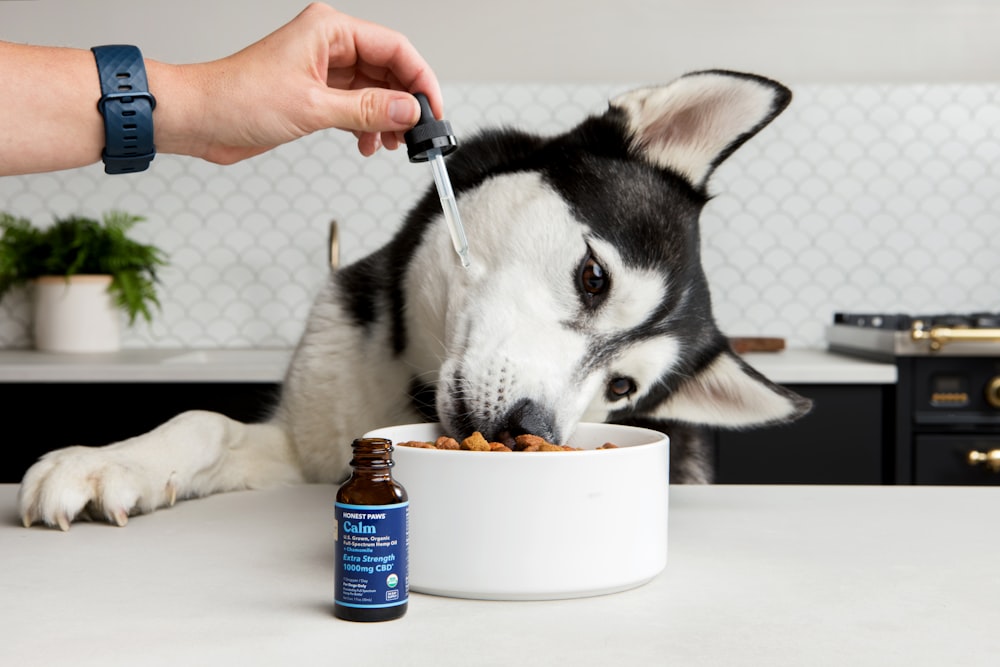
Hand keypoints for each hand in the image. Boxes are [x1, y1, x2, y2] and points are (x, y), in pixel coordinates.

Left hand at [154, 2, 443, 162]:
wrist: (198, 119)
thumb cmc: (237, 99)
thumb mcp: (313, 107)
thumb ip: (366, 110)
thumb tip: (408, 111)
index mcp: (329, 30)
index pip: (394, 48)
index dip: (419, 79)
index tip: (432, 110)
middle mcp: (329, 45)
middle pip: (388, 69)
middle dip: (403, 103)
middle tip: (414, 134)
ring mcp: (322, 69)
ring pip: (374, 90)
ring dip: (386, 118)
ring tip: (390, 144)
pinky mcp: (315, 93)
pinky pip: (356, 106)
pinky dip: (366, 126)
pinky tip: (366, 144)